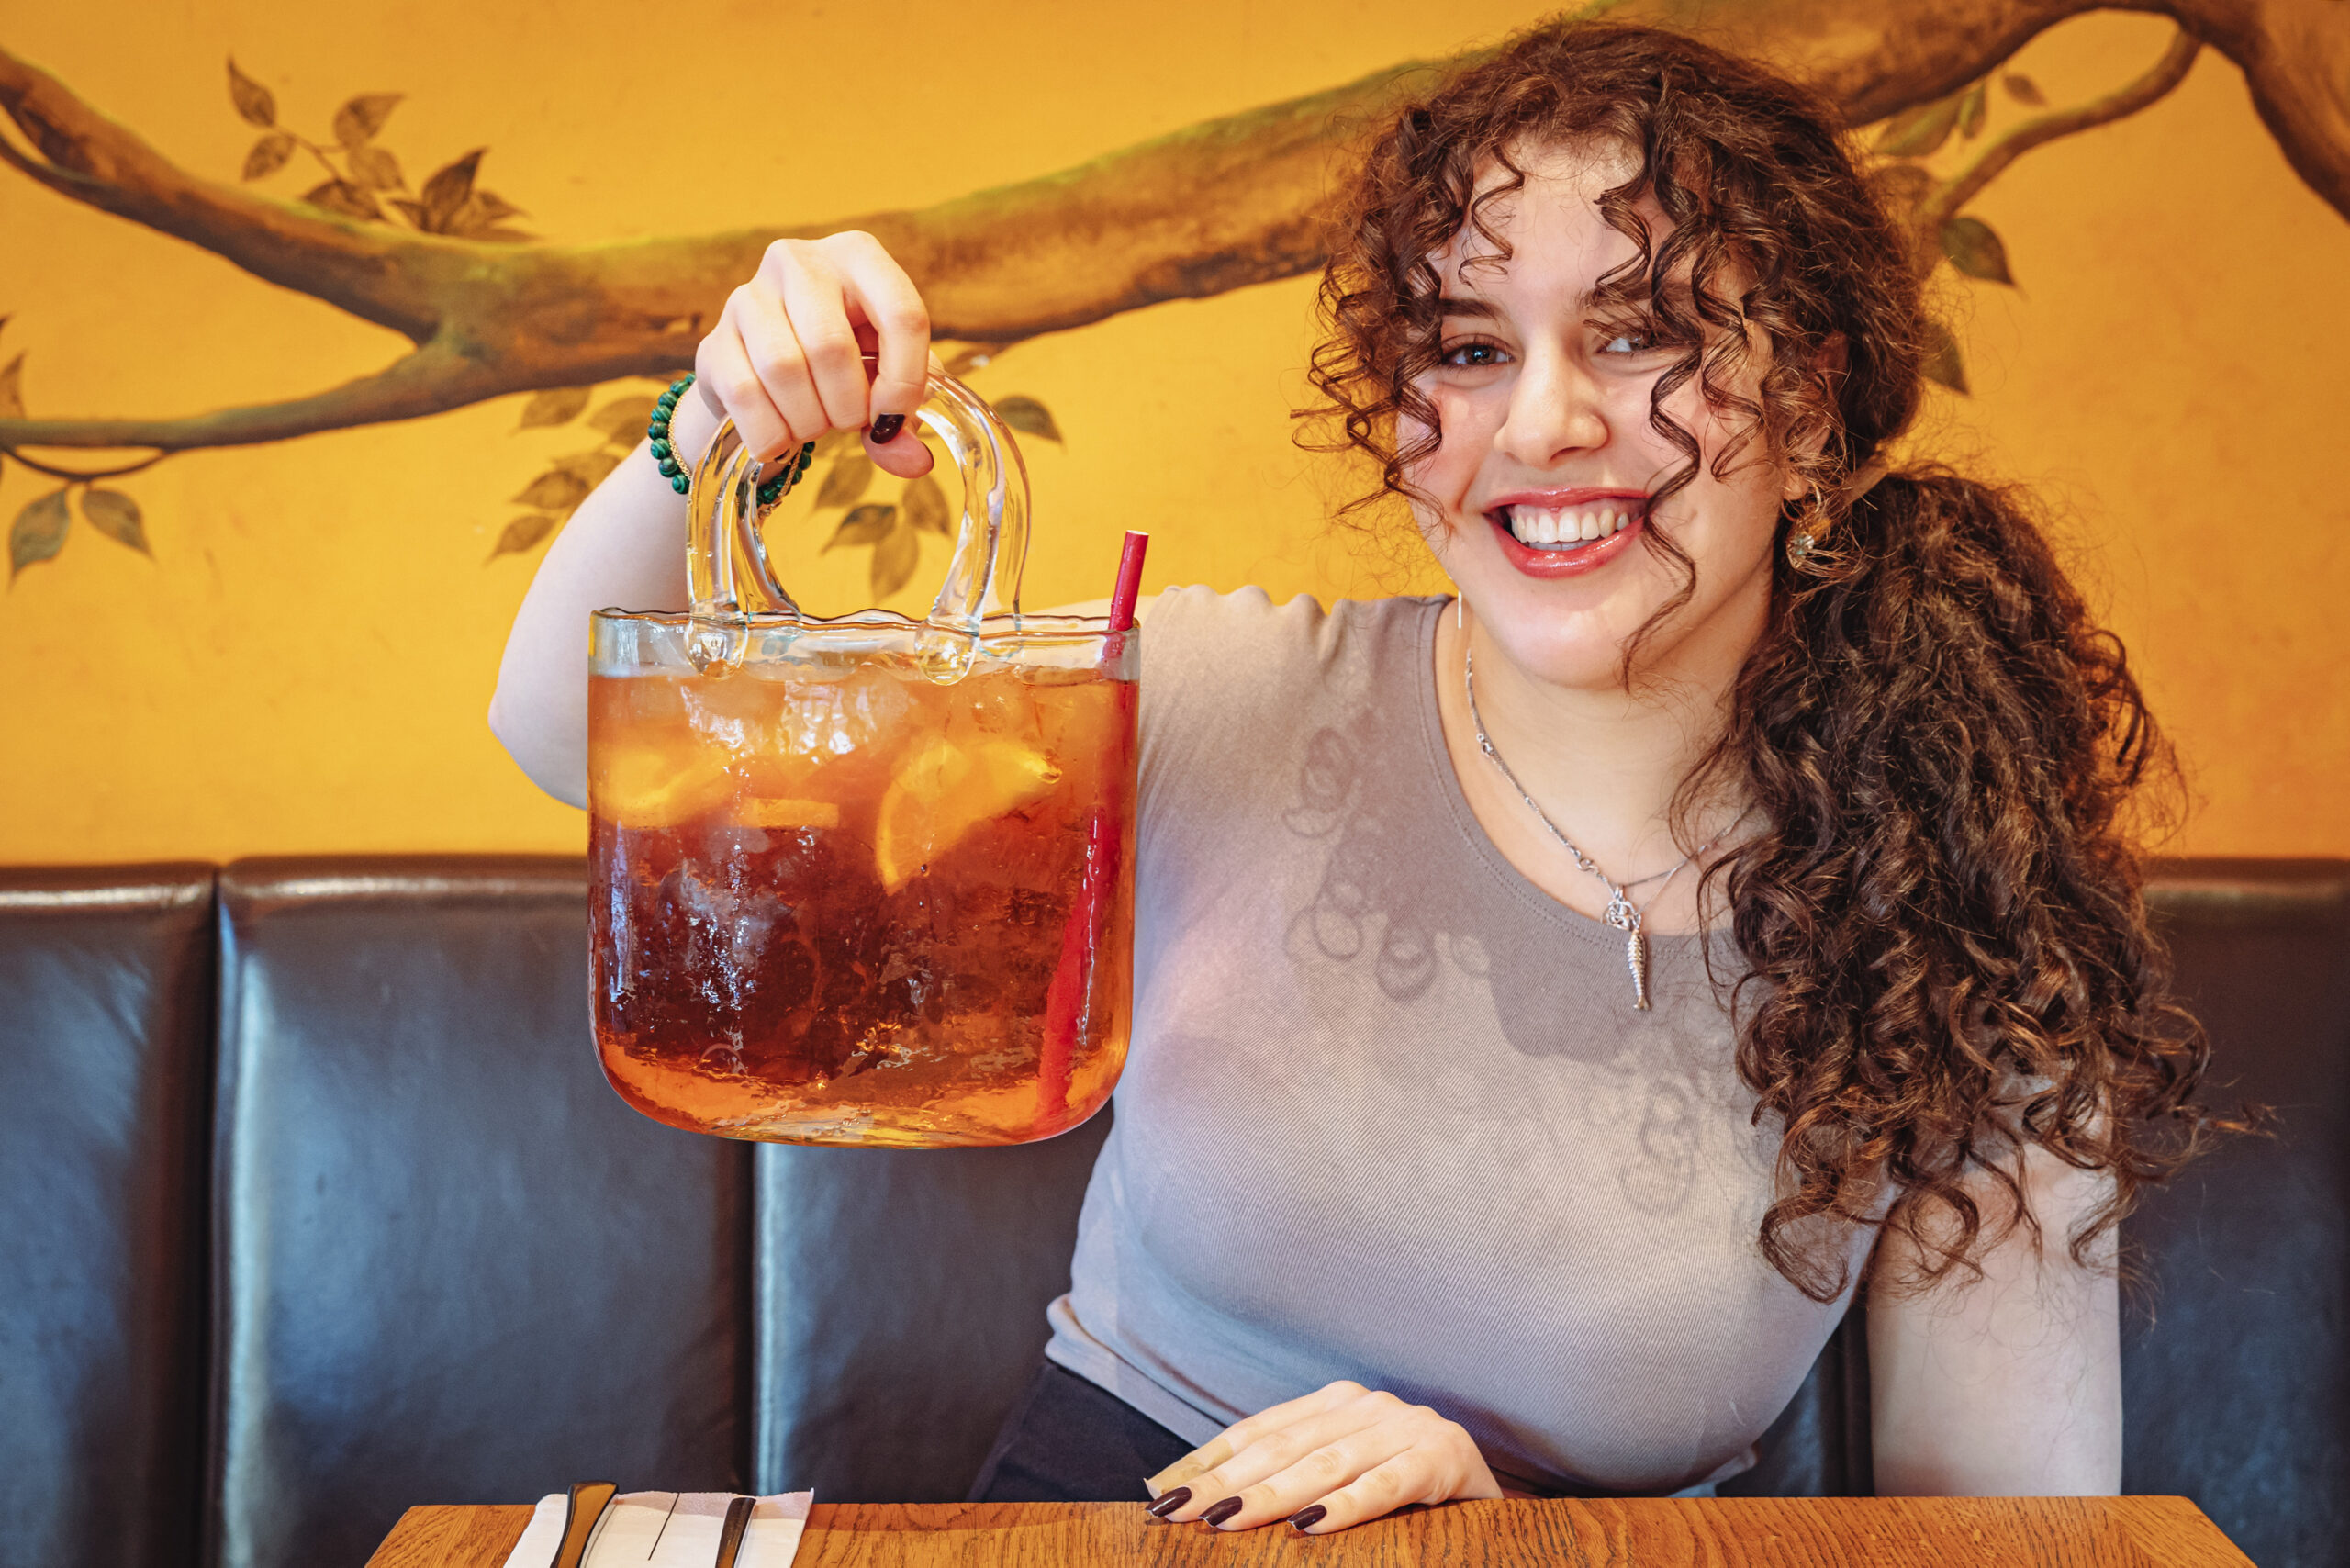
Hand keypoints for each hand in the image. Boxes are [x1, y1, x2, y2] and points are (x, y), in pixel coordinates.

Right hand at [693, 231, 935, 478]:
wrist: (771, 376)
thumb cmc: (846, 367)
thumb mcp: (887, 380)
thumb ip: (905, 418)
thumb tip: (914, 461)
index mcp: (858, 256)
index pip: (902, 314)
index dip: (905, 381)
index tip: (894, 417)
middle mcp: (798, 261)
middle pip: (831, 346)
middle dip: (847, 406)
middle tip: (848, 421)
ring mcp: (747, 296)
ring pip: (783, 369)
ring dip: (809, 420)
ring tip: (815, 425)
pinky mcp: (713, 340)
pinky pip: (744, 394)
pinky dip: (771, 433)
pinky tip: (780, 437)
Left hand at [1143, 1380, 1502, 1533]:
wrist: (1492, 1506)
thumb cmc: (1407, 1499)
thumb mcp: (1342, 1480)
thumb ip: (1287, 1481)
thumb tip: (1193, 1500)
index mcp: (1336, 1404)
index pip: (1257, 1431)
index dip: (1207, 1460)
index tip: (1159, 1492)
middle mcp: (1366, 1406)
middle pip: (1280, 1447)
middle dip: (1222, 1481)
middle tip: (1175, 1512)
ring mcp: (1405, 1428)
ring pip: (1325, 1464)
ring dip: (1269, 1495)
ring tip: (1223, 1521)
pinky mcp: (1442, 1460)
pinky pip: (1386, 1486)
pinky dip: (1346, 1506)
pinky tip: (1310, 1526)